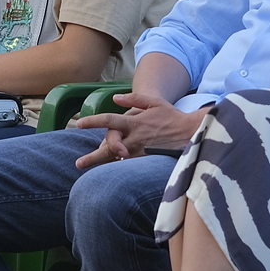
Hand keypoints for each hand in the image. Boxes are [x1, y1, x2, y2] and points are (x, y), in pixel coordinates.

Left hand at [72, 91, 205, 167]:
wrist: (191, 133)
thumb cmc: (171, 116)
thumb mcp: (154, 102)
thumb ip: (134, 99)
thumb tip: (115, 99)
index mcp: (135, 122)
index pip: (109, 121)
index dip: (93, 122)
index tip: (79, 123)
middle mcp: (135, 138)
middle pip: (109, 147)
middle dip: (93, 156)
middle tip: (78, 163)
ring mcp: (140, 152)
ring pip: (117, 160)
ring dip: (101, 164)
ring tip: (87, 170)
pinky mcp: (146, 161)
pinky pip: (128, 165)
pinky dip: (116, 167)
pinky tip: (106, 172)